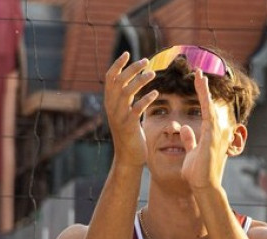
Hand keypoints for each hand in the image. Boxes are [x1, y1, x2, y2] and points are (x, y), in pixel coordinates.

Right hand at [103, 52, 157, 167]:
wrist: (128, 157)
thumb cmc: (130, 135)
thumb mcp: (124, 114)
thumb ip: (125, 100)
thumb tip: (131, 84)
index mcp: (110, 102)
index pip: (110, 78)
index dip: (117, 64)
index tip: (127, 53)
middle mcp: (111, 107)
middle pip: (118, 81)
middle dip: (132, 68)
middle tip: (146, 61)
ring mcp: (119, 116)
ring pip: (127, 92)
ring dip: (140, 80)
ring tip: (152, 74)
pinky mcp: (128, 126)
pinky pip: (137, 108)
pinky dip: (146, 99)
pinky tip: (156, 93)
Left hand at [180, 69, 235, 190]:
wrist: (205, 186)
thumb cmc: (199, 173)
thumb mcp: (191, 152)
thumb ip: (190, 140)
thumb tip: (185, 128)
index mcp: (211, 134)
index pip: (206, 111)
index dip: (202, 96)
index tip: (197, 83)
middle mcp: (217, 130)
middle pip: (210, 104)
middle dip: (204, 88)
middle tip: (199, 71)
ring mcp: (217, 132)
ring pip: (210, 105)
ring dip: (204, 89)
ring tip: (199, 74)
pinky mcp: (213, 135)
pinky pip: (208, 112)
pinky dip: (204, 98)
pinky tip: (200, 88)